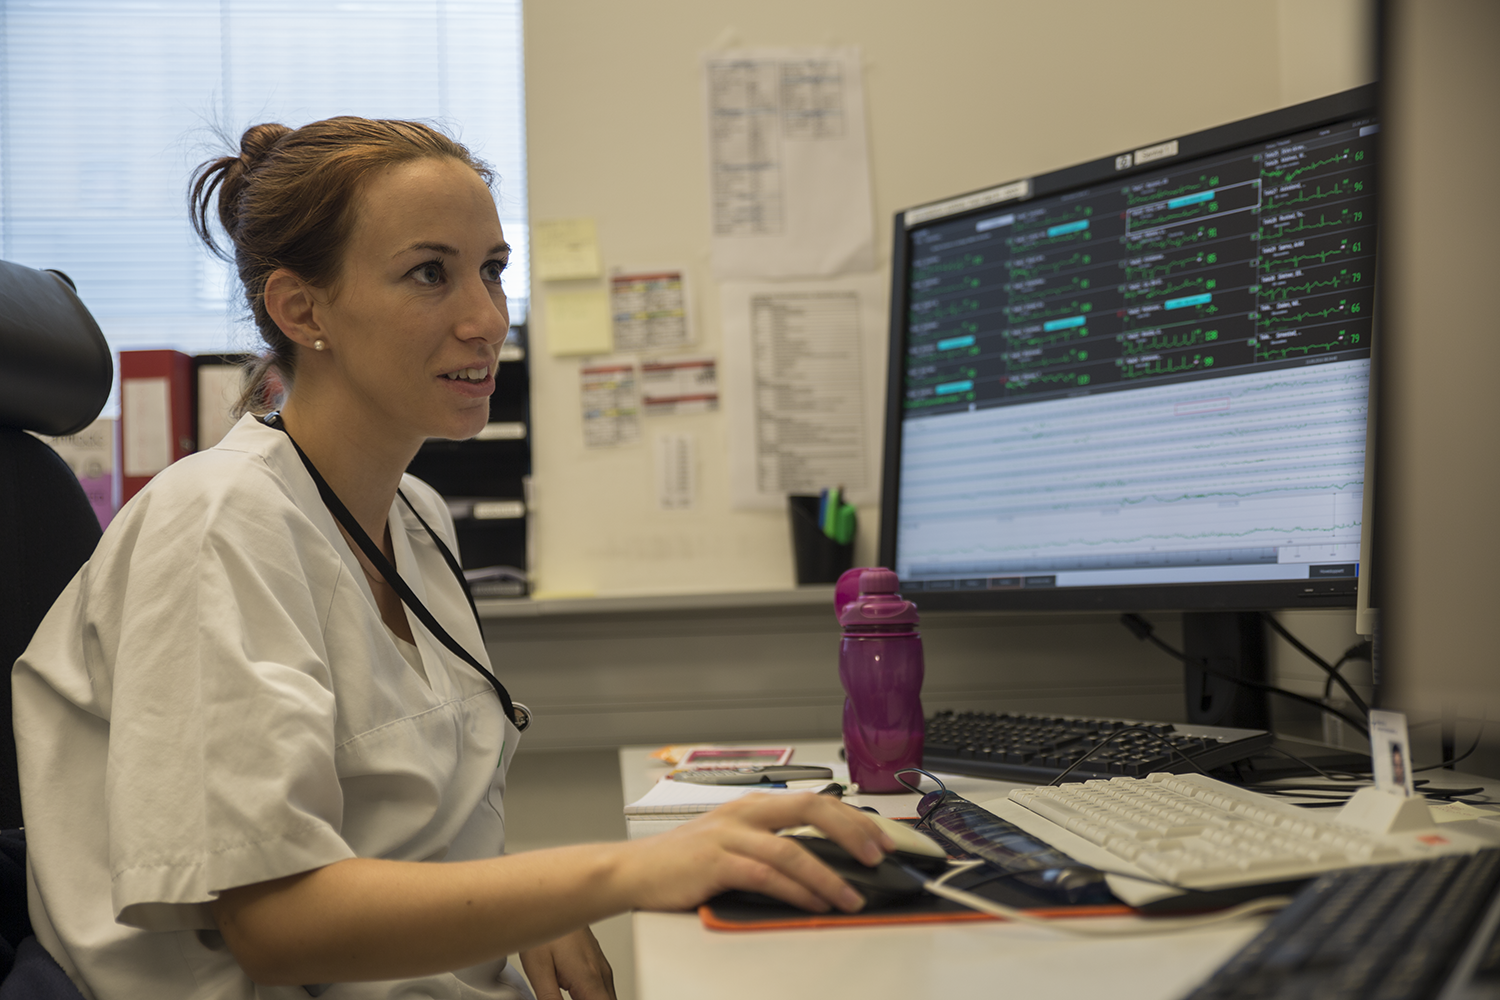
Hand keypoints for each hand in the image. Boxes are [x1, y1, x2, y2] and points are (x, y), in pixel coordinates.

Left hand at [519, 926, 614, 999]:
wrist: (554, 897)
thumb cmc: (545, 927)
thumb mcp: (538, 970)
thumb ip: (550, 999)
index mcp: (588, 978)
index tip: (571, 999)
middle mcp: (601, 973)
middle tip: (565, 996)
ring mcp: (601, 967)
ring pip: (607, 998)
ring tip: (565, 991)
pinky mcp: (598, 963)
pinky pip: (602, 989)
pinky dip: (592, 997)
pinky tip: (575, 994)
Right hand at [620, 792, 896, 914]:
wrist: (632, 871)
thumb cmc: (684, 862)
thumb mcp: (733, 843)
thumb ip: (773, 847)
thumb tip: (824, 865)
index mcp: (753, 805)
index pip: (815, 801)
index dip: (854, 818)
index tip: (884, 838)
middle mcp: (745, 812)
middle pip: (812, 809)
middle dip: (853, 833)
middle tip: (880, 856)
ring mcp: (729, 835)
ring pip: (792, 850)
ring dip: (829, 876)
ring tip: (852, 897)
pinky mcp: (715, 862)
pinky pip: (765, 876)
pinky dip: (795, 891)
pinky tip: (813, 903)